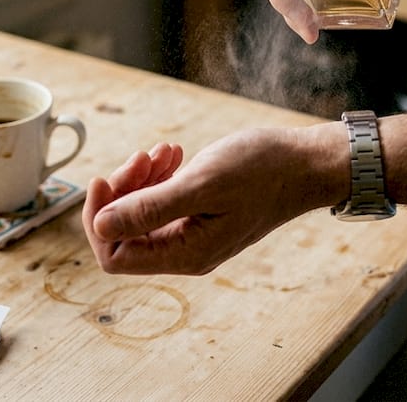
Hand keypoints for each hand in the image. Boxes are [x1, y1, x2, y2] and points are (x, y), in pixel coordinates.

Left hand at [82, 126, 340, 274]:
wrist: (306, 163)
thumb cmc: (263, 171)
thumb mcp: (201, 184)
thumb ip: (149, 208)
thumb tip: (101, 226)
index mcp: (186, 254)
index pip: (114, 256)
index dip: (100, 219)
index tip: (103, 179)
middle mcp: (187, 252)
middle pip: (125, 233)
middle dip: (122, 192)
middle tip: (142, 156)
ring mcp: (194, 233)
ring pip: (142, 214)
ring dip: (141, 179)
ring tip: (162, 151)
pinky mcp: (201, 214)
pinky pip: (163, 202)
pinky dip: (160, 176)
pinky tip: (173, 153)